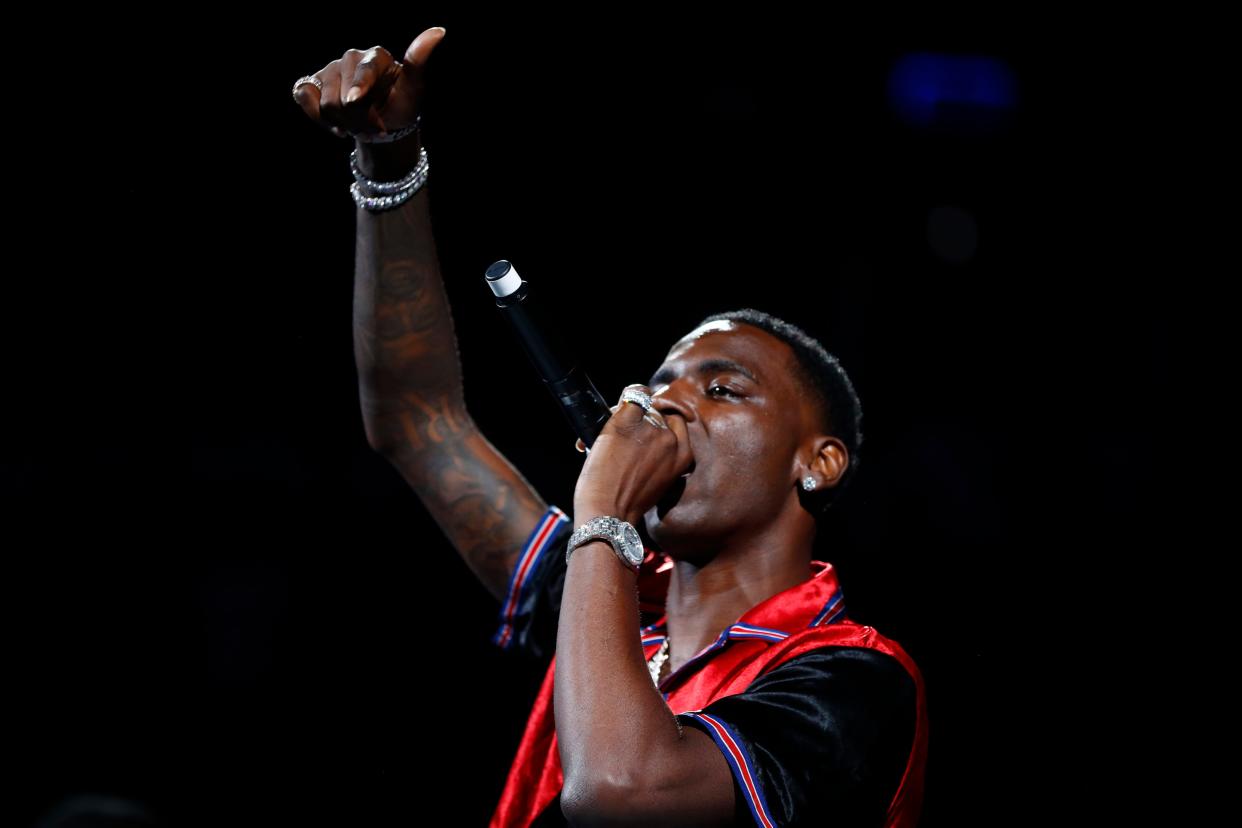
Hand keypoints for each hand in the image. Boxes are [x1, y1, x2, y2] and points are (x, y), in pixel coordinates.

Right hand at [291, 27, 445, 140]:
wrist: (384, 123)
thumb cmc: (401, 105)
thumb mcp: (414, 89)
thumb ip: (418, 62)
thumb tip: (439, 31)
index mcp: (375, 56)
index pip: (363, 70)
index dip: (358, 87)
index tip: (355, 100)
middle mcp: (350, 57)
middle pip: (343, 97)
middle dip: (359, 120)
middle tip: (374, 126)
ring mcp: (329, 69)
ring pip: (326, 104)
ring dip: (344, 123)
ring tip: (358, 124)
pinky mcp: (311, 82)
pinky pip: (304, 96)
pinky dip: (318, 117)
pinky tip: (337, 125)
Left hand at [572, 385, 694, 527]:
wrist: (608, 512)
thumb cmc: (627, 503)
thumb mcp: (659, 481)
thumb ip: (660, 458)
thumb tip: (646, 434)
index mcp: (684, 456)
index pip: (677, 422)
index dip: (661, 423)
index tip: (647, 429)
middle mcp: (672, 439)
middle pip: (659, 413)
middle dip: (642, 421)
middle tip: (624, 438)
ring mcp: (651, 429)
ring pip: (643, 406)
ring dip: (626, 416)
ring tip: (610, 439)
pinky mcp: (627, 421)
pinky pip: (631, 396)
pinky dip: (621, 402)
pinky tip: (612, 413)